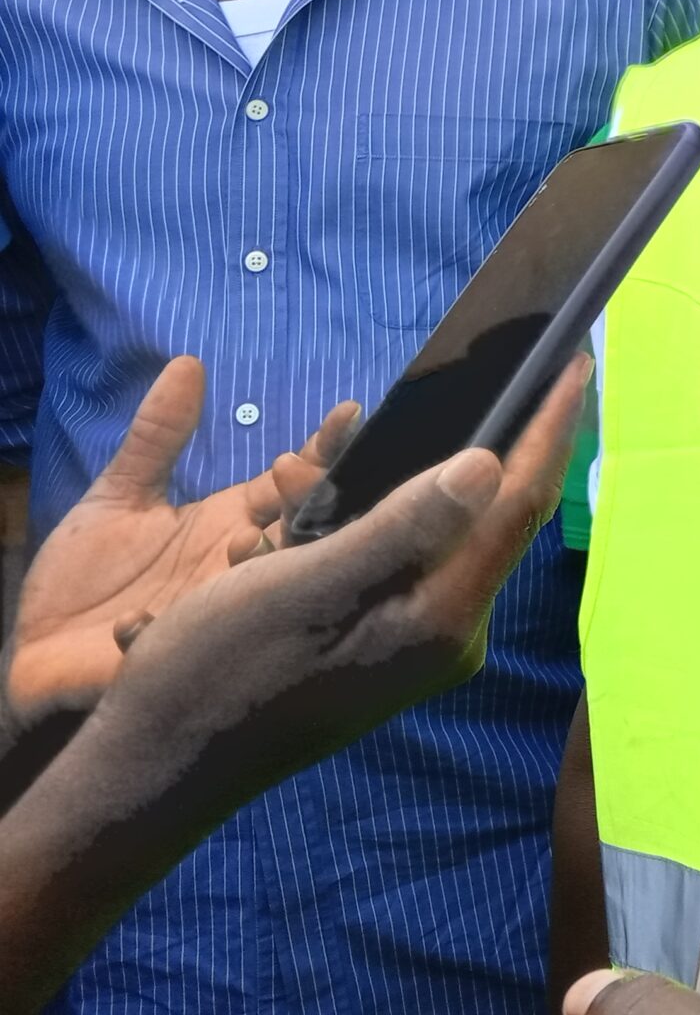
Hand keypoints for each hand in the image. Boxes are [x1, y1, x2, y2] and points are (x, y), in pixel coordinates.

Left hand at [1, 357, 355, 725]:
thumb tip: (189, 361)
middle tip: (290, 471)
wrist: (34, 653)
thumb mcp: (117, 497)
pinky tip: (139, 621)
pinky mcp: (187, 658)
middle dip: (310, 496)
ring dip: (261, 562)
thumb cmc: (82, 578)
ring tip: (238, 542)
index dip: (323, 450)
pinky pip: (204, 641)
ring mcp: (223, 614)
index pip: (295, 483)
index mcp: (232, 523)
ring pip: (273, 586)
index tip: (345, 413)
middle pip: (305, 528)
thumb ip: (157, 437)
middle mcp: (242, 568)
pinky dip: (176, 625)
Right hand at [95, 355, 588, 794]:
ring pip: (417, 529)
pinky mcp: (379, 641)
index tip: (573, 359)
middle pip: (477, 510)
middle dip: (429, 446)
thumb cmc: (220, 674)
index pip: (518, 503)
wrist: (155, 768)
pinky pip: (382, 557)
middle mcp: (448, 631)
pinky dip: (340, 524)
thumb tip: (490, 465)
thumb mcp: (307, 587)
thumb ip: (402, 527)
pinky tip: (281, 521)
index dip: (548, 427)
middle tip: (355, 415)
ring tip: (286, 476)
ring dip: (361, 488)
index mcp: (445, 617)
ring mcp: (416, 640)